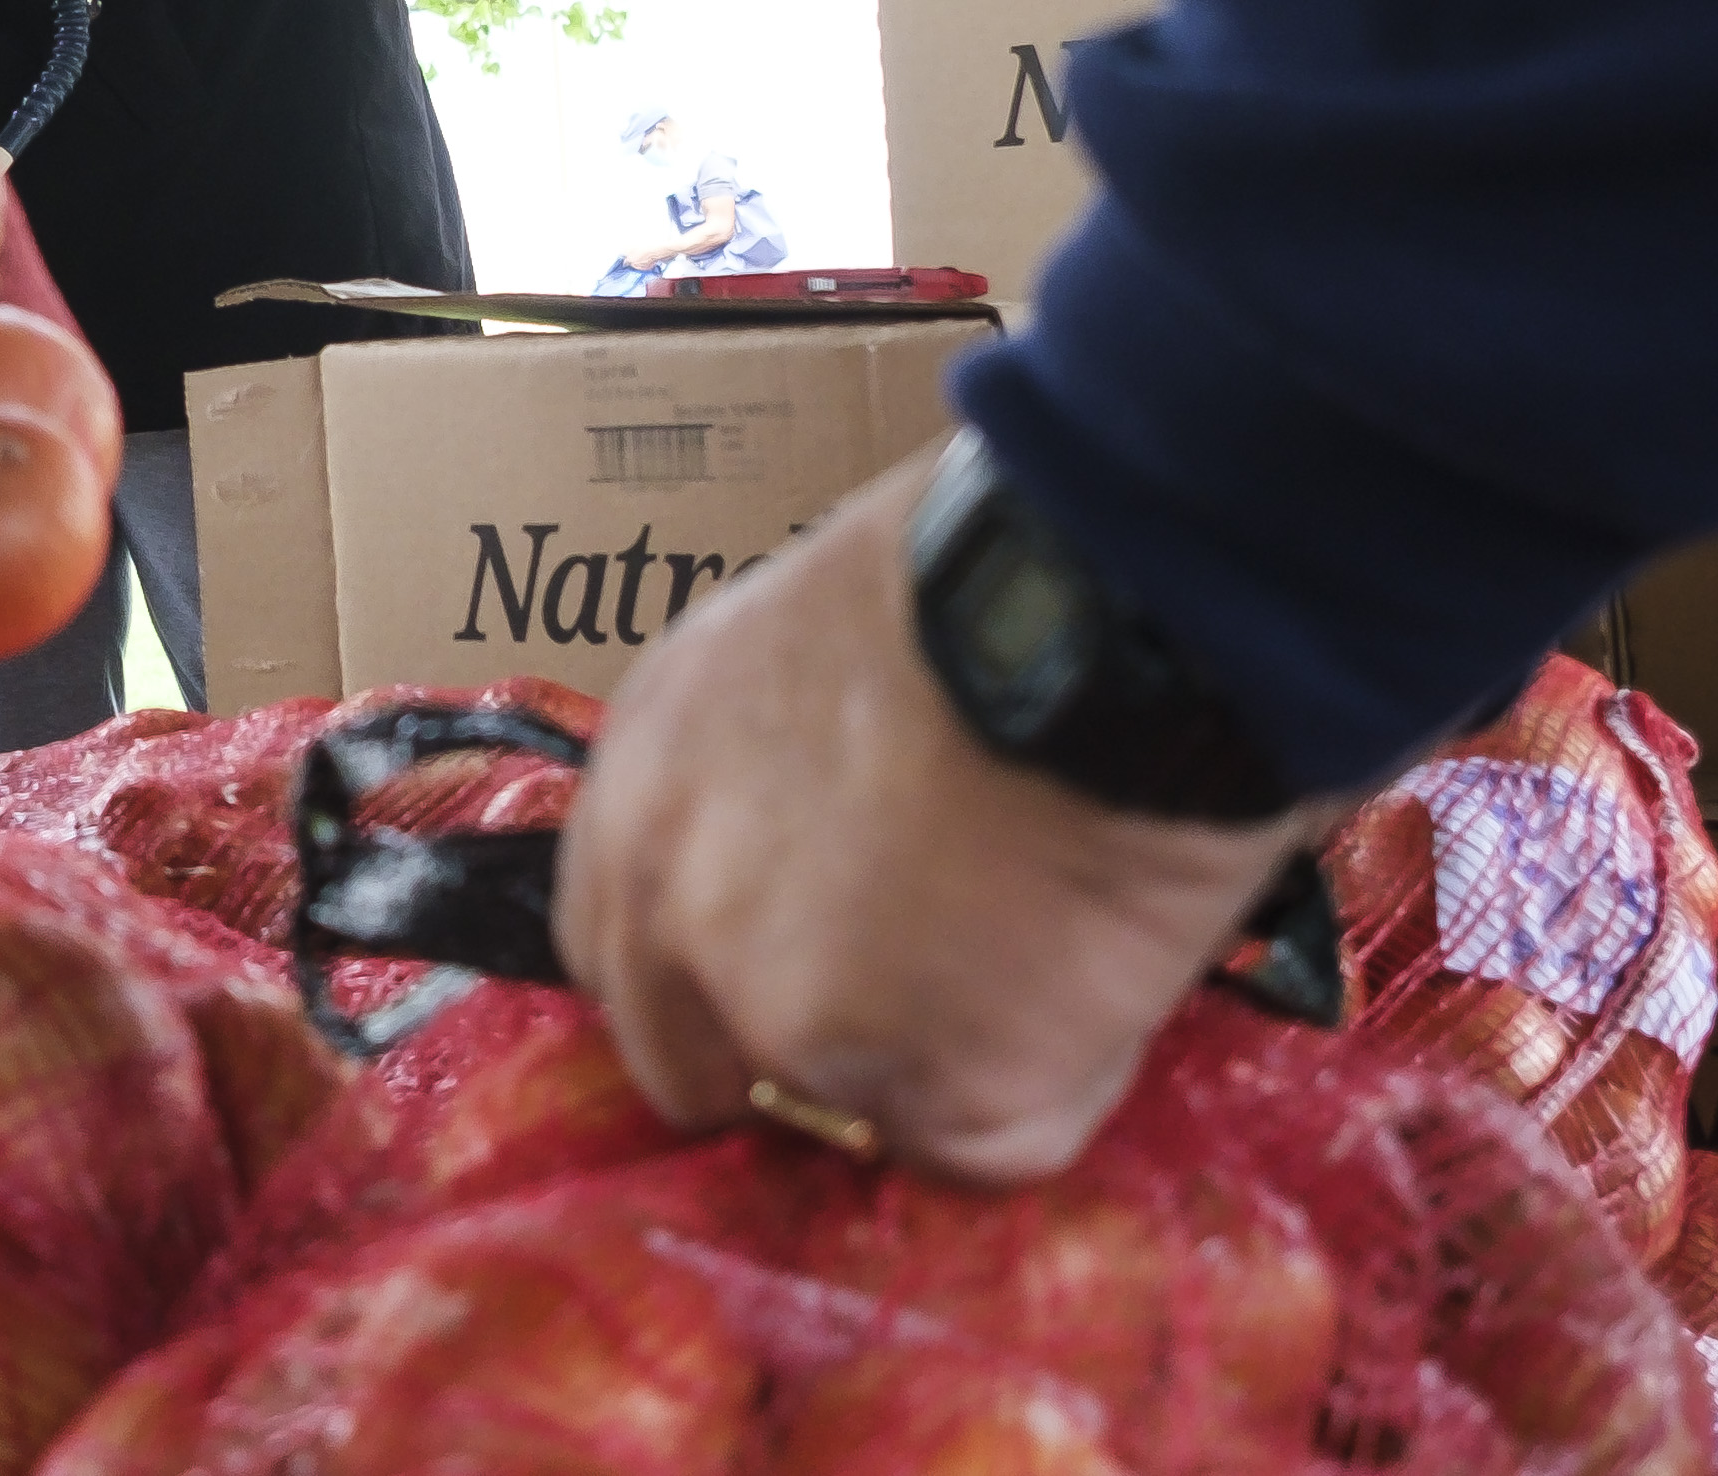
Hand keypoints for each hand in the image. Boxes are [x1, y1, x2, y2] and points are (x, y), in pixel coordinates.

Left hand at [553, 448, 1306, 1184]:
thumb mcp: (806, 638)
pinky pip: (986, 1143)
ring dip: (947, 1058)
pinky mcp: (916, 1090)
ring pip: (857, 1102)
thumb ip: (772, 765)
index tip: (800, 964)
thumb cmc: (988, 575)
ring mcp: (783, 1013)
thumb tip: (828, 834)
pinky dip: (1053, 1086)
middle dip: (796, 1053)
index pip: (618, 944)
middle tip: (926, 1000)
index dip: (709, 973)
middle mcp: (671, 903)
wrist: (1097, 614)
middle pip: (692, 1062)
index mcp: (641, 778)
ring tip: (1052, 935)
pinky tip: (1099, 972)